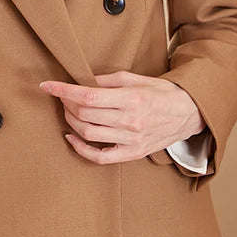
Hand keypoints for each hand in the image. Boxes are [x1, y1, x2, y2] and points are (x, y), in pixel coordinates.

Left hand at [39, 70, 204, 163]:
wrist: (189, 114)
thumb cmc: (162, 93)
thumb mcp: (137, 78)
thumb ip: (109, 80)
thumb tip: (83, 81)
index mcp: (132, 99)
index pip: (88, 96)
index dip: (63, 91)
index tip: (47, 85)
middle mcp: (130, 121)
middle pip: (84, 115)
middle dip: (66, 103)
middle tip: (62, 96)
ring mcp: (131, 140)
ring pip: (88, 133)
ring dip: (70, 121)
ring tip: (68, 111)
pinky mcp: (132, 153)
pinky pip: (100, 157)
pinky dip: (81, 149)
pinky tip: (71, 138)